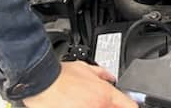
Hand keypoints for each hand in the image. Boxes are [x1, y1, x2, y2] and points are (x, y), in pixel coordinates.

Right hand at [22, 61, 136, 107]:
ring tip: (82, 101)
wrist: (42, 83)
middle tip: (96, 100)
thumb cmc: (60, 76)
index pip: (128, 105)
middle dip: (110, 106)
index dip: (129, 104)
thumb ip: (102, 73)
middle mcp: (99, 107)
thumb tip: (110, 77)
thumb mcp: (85, 67)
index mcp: (104, 94)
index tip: (127, 104)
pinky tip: (75, 104)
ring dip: (97, 107)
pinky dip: (83, 107)